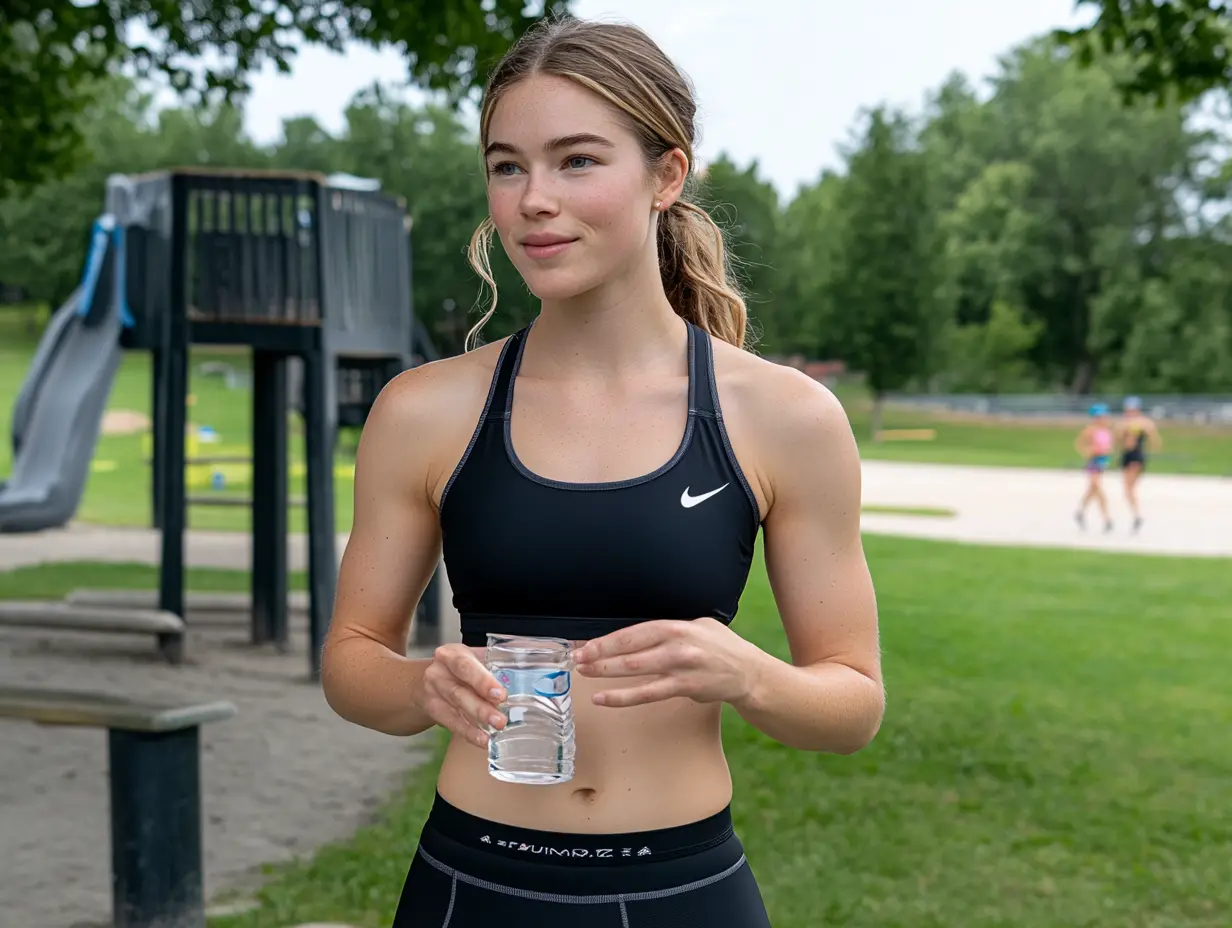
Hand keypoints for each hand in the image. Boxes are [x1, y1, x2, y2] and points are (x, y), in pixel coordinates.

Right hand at [415, 644, 506, 747]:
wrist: (434, 678)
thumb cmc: (463, 666)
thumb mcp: (475, 657)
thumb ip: (498, 660)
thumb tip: (532, 657)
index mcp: (451, 654)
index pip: (465, 666)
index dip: (482, 681)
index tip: (500, 695)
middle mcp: (439, 673)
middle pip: (459, 691)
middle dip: (481, 707)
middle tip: (501, 720)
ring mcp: (434, 693)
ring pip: (456, 709)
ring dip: (478, 721)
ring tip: (495, 730)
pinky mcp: (434, 710)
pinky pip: (452, 723)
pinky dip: (469, 733)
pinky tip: (483, 740)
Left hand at [573, 618, 764, 708]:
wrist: (750, 673)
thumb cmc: (721, 648)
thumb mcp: (698, 626)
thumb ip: (670, 629)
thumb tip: (637, 635)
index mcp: (677, 626)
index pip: (634, 631)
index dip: (607, 639)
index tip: (585, 643)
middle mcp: (677, 643)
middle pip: (630, 647)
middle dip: (599, 653)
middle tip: (576, 657)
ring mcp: (681, 666)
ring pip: (636, 669)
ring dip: (606, 672)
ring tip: (584, 673)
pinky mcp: (686, 687)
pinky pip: (648, 693)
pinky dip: (623, 696)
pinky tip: (604, 698)